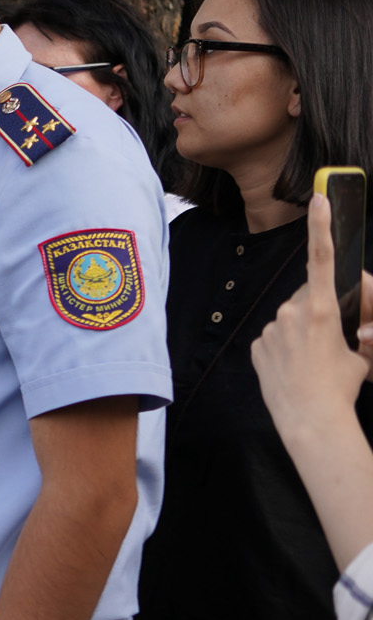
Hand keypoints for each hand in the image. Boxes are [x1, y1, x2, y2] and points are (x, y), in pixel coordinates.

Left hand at [254, 197, 372, 435]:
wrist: (311, 420)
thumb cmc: (341, 387)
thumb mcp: (360, 355)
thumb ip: (355, 330)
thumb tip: (354, 325)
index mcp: (321, 309)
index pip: (321, 259)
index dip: (320, 226)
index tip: (318, 199)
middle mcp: (292, 312)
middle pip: (308, 298)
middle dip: (320, 311)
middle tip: (331, 342)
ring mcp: (272, 328)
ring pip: (291, 320)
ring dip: (302, 332)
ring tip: (312, 363)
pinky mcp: (258, 344)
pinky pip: (275, 338)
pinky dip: (285, 348)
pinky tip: (294, 368)